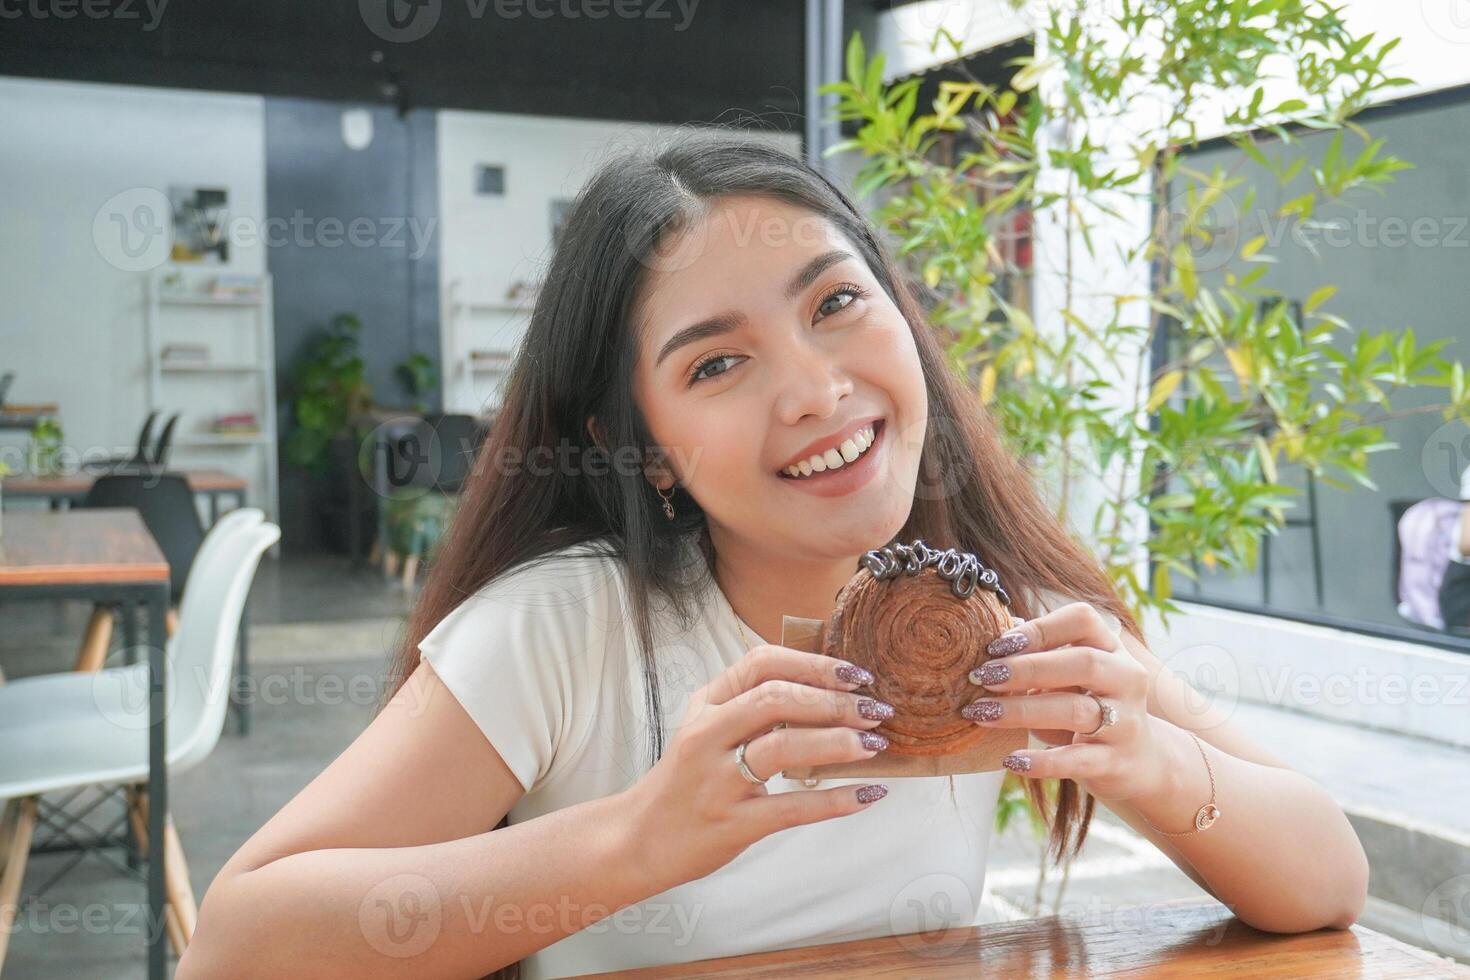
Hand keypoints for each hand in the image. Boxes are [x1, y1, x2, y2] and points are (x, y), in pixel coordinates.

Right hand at [621, 644, 894, 891]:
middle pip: (777, 699)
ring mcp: (717, 780)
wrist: (639, 839)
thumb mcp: (705, 729)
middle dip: (834, 702)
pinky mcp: (732, 823)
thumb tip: (825, 690)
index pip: (761, 663)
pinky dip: (836, 800)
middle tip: (875, 710)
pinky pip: (792, 808)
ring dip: (838, 742)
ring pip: (783, 748)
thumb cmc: (685, 781)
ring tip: (874, 745)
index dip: (813, 664)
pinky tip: (868, 794)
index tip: (854, 674)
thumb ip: (750, 706)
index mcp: (706, 704)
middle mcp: (707, 735)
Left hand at [962, 601, 1173, 803]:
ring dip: (1022, 710)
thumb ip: (1042, 659)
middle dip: (1026, 668)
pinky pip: (1076, 760)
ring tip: (981, 713)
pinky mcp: (1115, 762)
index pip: (1083, 620)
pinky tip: (1012, 760)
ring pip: (1075, 710)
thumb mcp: (1073, 679)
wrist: (1138, 763)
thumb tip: (991, 647)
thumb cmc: (1090, 708)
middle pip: (1082, 663)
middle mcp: (1126, 680)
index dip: (1039, 628)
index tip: (996, 646)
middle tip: (982, 677)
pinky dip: (1041, 761)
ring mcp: (1126, 723)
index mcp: (1113, 650)